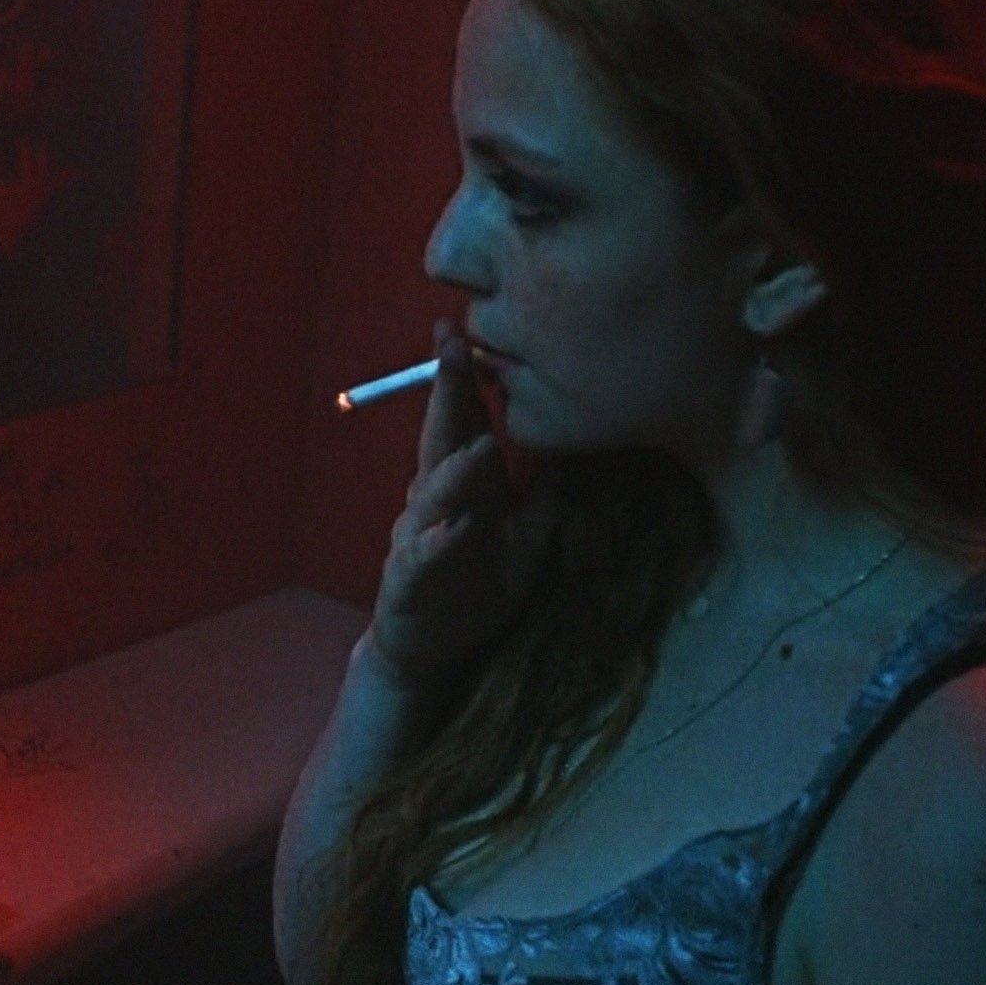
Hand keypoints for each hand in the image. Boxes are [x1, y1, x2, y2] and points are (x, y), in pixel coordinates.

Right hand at [366, 320, 546, 694]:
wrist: (430, 654)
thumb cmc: (475, 591)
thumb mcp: (526, 541)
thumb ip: (545, 496)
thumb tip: (577, 445)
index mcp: (463, 490)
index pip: (464, 423)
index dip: (465, 379)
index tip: (467, 331)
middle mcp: (435, 504)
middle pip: (440, 441)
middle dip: (446, 394)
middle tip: (452, 346)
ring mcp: (418, 540)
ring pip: (432, 496)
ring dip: (454, 469)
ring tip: (480, 442)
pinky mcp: (409, 581)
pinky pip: (422, 558)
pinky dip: (436, 542)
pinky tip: (452, 527)